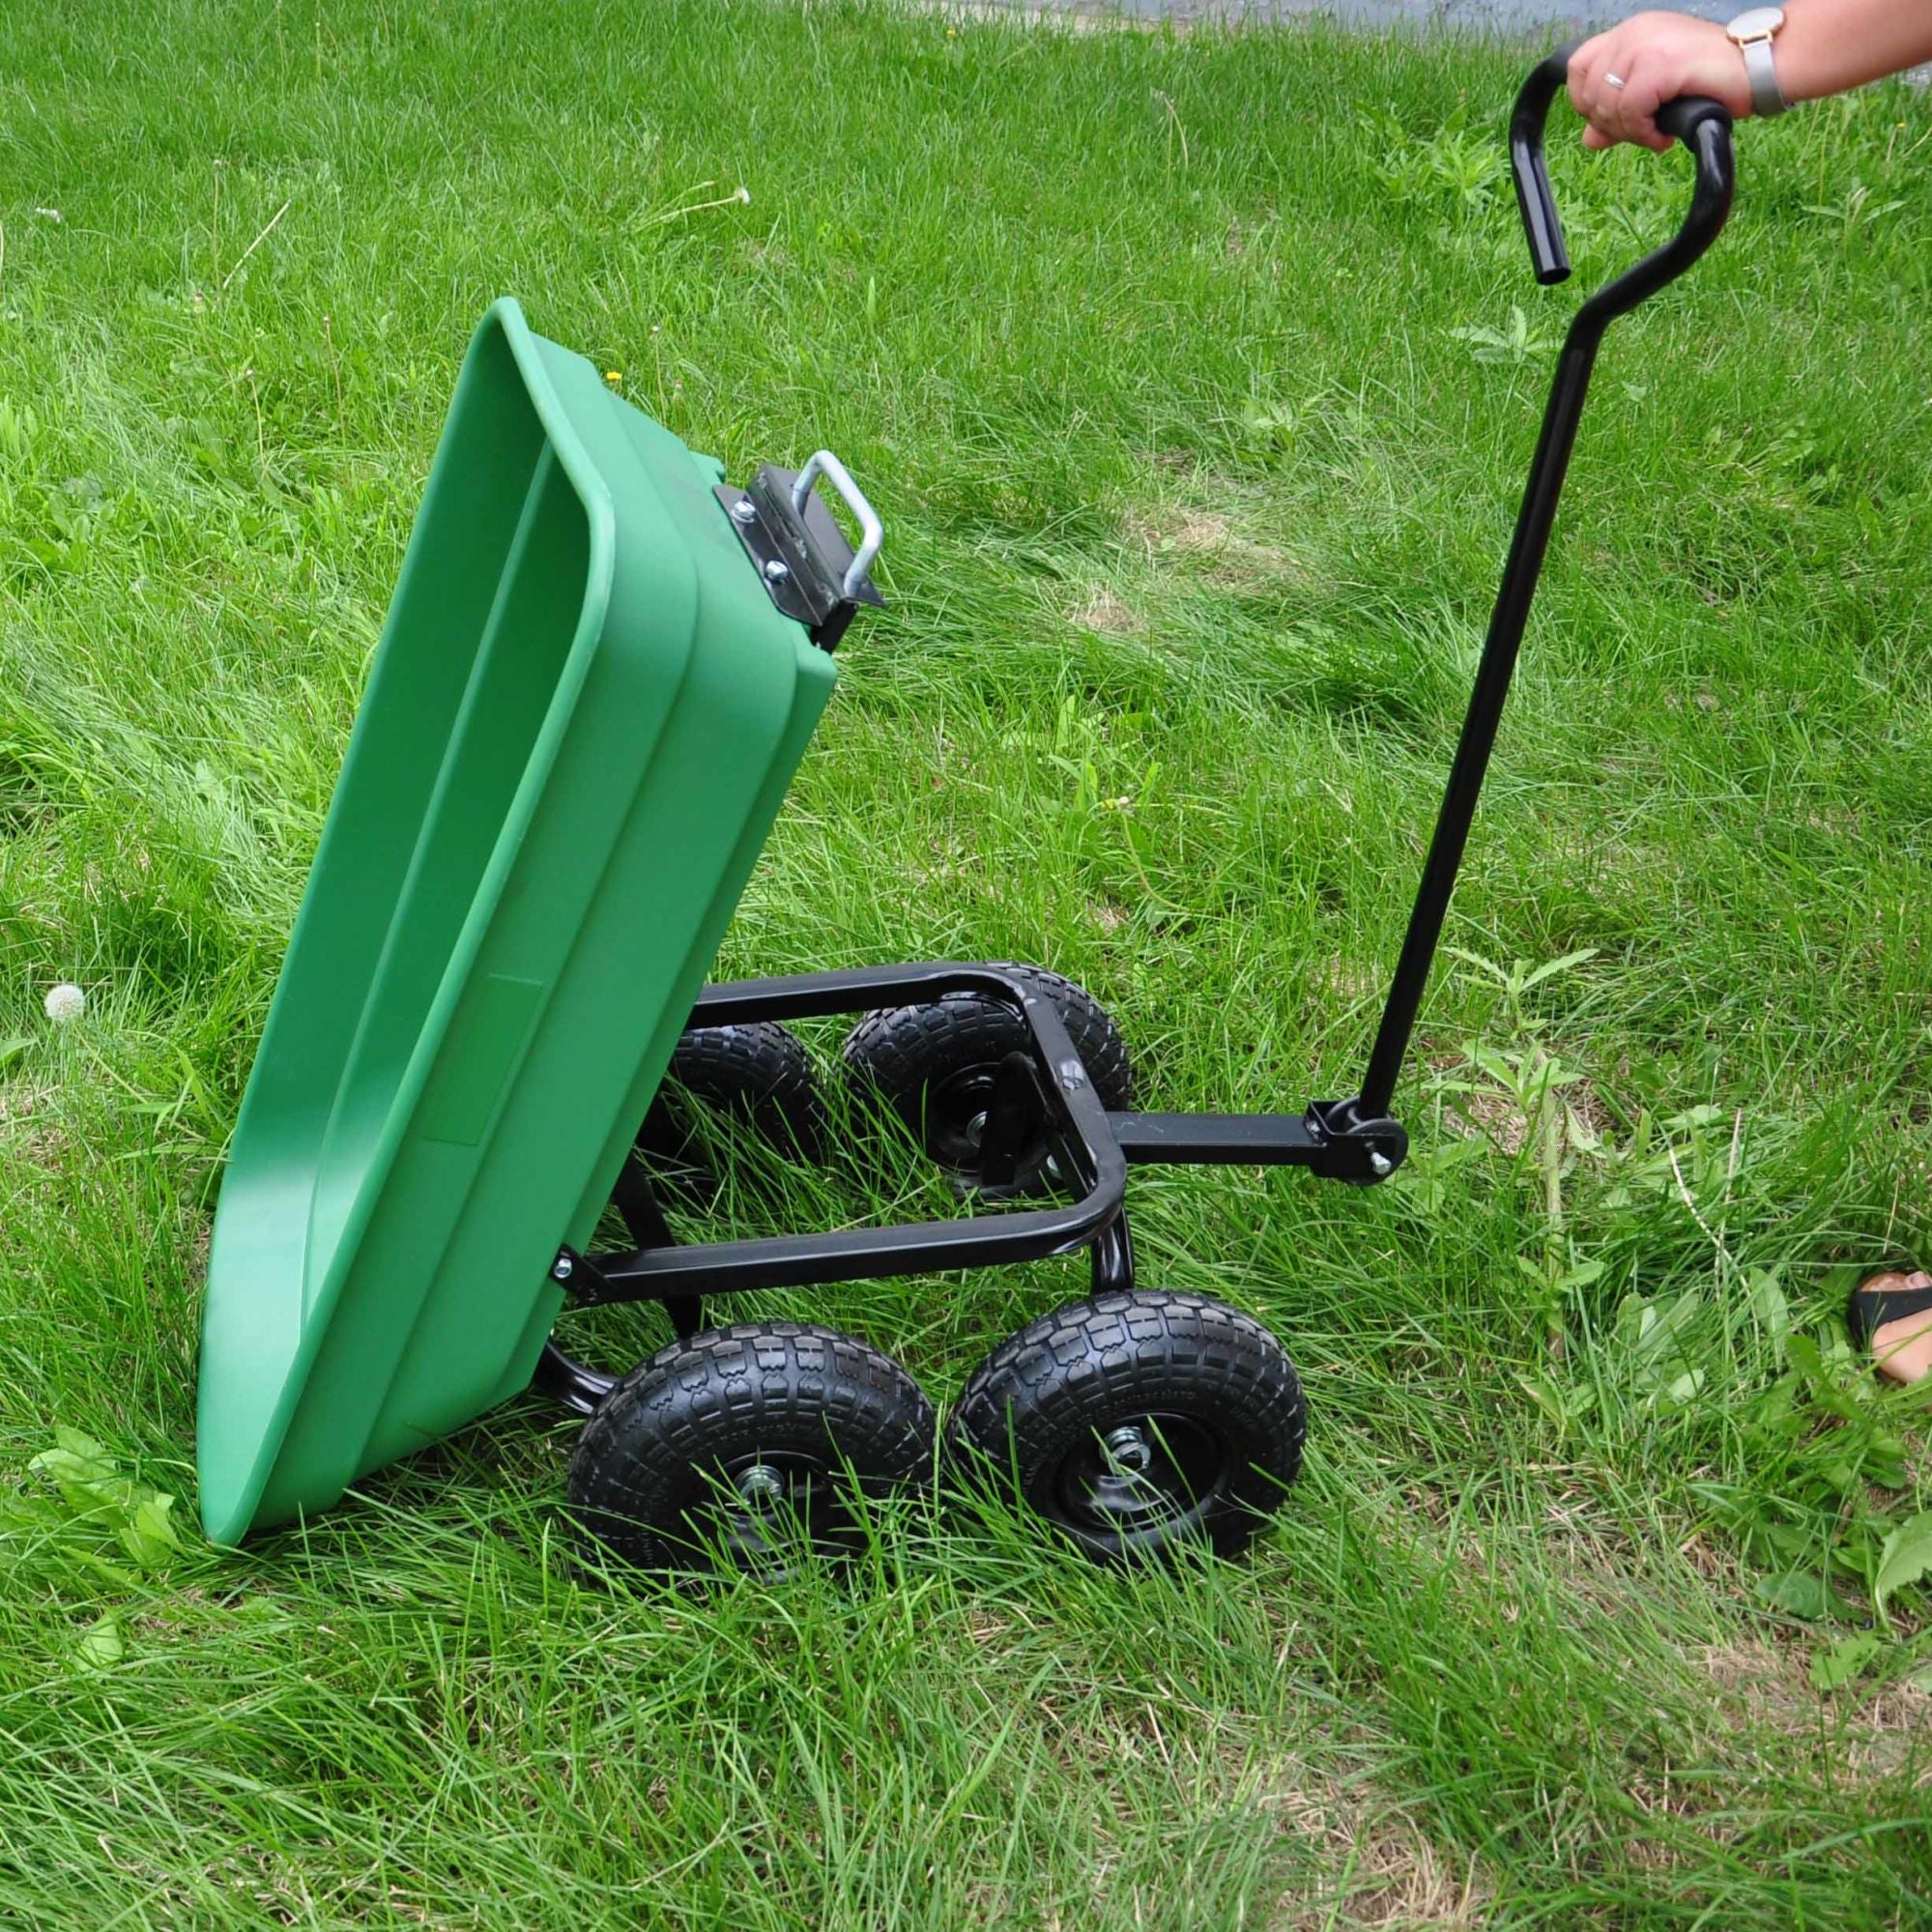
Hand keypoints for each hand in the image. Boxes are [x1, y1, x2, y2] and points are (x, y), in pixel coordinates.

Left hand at [1567, 12, 1754, 150]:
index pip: (1579, 66)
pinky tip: (1663, 135)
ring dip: (1629, 132)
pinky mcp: (1660, 63)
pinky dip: (1643, 132)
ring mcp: (1646, 44)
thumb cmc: (1713, 80)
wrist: (1760, 67)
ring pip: (1606, 105)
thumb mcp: (1657, 97)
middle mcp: (1635, 32)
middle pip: (1589, 92)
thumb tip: (1590, 139)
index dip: (1586, 101)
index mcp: (1632, 32)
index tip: (1615, 119)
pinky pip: (1629, 111)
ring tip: (1656, 133)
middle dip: (1610, 124)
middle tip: (1642, 131)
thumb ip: (1620, 114)